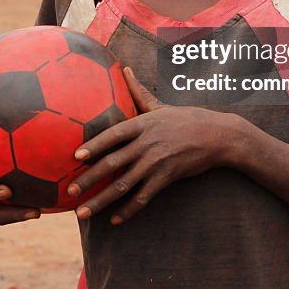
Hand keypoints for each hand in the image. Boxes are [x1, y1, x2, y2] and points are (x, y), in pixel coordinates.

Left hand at [66, 68, 234, 224]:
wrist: (218, 135)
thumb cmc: (186, 119)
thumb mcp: (160, 105)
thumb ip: (138, 91)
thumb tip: (124, 69)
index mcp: (142, 124)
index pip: (112, 135)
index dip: (93, 145)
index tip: (75, 156)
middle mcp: (147, 143)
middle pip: (112, 163)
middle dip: (89, 179)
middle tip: (70, 191)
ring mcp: (157, 162)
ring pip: (124, 185)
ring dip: (101, 200)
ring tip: (83, 212)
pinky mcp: (167, 177)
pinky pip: (144, 197)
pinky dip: (128, 210)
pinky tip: (114, 220)